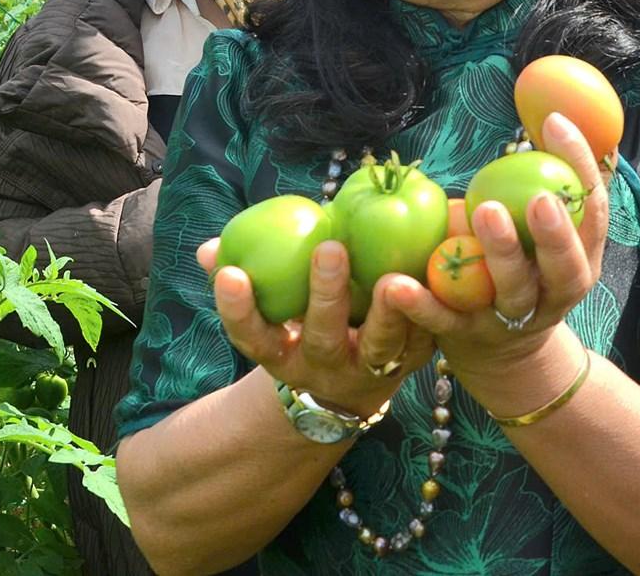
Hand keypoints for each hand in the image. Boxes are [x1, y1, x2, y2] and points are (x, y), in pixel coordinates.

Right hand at [198, 236, 433, 416]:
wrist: (349, 391)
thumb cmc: (303, 329)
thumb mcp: (271, 314)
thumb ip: (248, 278)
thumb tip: (208, 249)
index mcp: (282, 354)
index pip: (252, 336)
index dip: (238, 310)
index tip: (231, 274)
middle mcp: (323, 368)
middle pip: (321, 337)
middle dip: (324, 294)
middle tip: (328, 248)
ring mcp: (368, 371)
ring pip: (379, 346)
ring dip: (387, 313)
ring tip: (392, 278)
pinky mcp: (410, 365)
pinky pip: (421, 341)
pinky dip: (427, 314)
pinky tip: (431, 280)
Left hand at [379, 111, 608, 379]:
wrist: (505, 354)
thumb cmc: (525, 266)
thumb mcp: (545, 231)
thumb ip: (548, 183)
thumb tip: (554, 111)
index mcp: (582, 259)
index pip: (592, 211)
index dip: (580, 167)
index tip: (555, 123)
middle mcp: (555, 292)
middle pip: (564, 265)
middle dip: (555, 233)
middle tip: (538, 197)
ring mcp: (512, 318)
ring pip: (511, 292)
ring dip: (500, 253)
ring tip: (482, 212)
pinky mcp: (467, 337)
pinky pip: (443, 320)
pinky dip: (419, 303)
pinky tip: (395, 284)